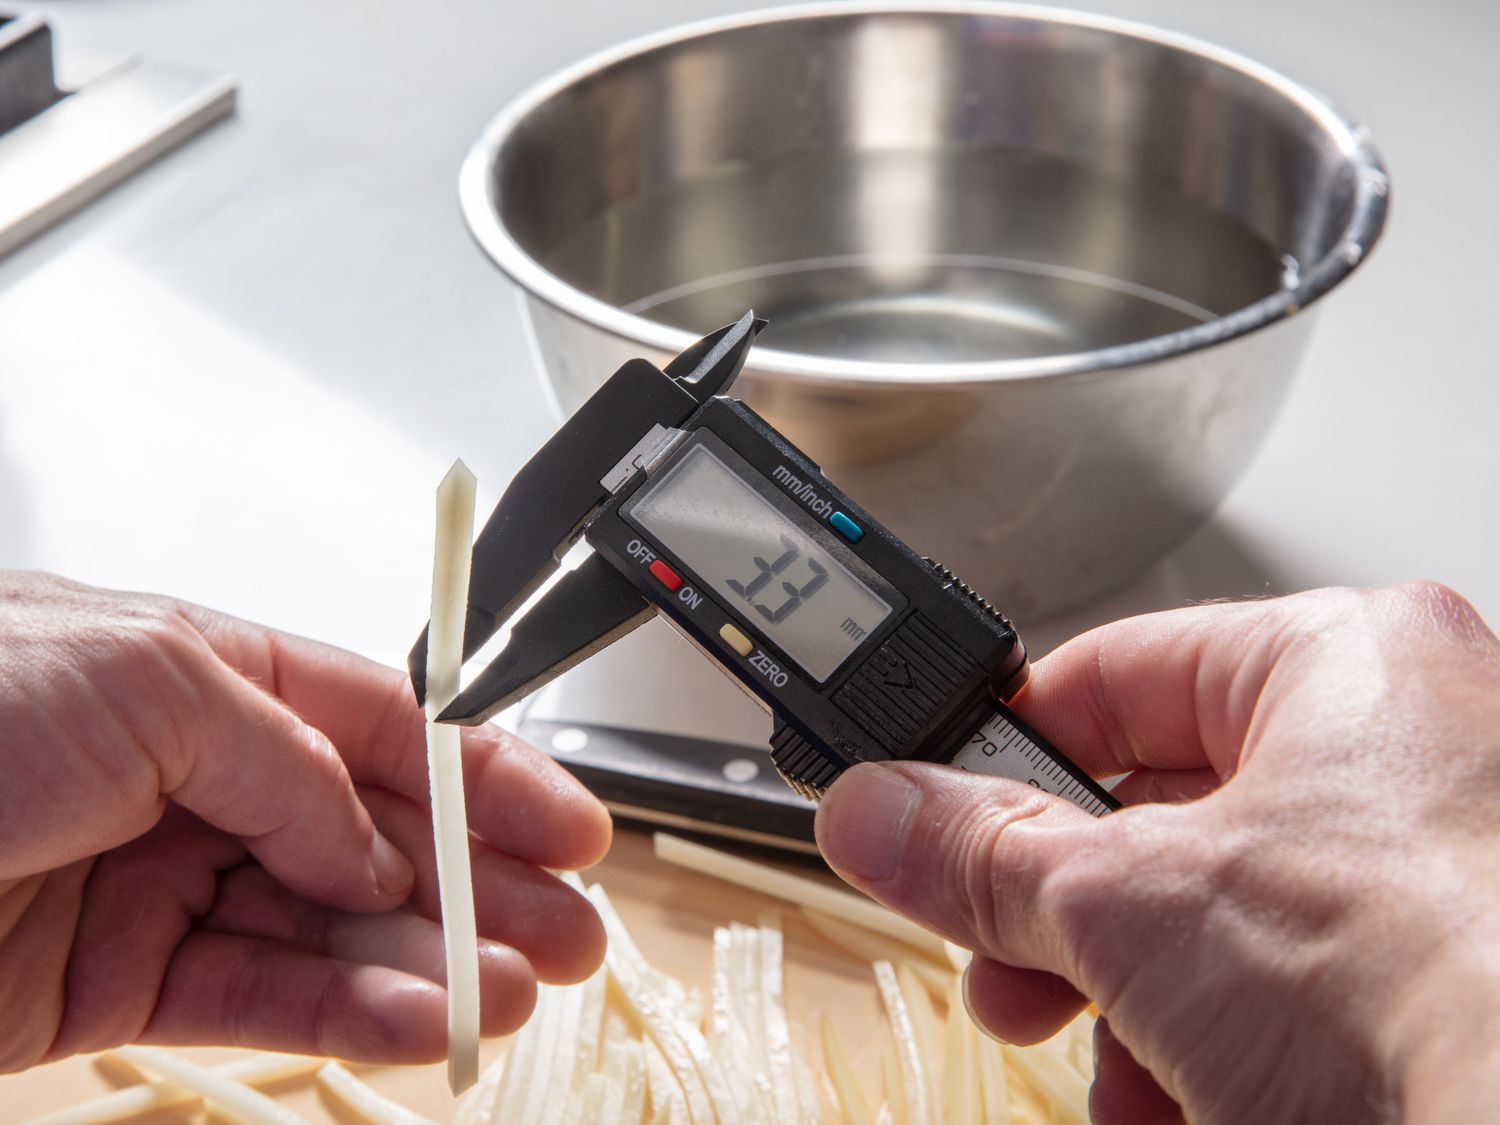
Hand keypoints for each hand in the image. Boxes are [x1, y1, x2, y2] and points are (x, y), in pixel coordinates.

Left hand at [0, 572, 610, 1071]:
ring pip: (331, 930)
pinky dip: (350, 1016)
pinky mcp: (112, 986)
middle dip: (481, 880)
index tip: (568, 825)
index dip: (483, 776)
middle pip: (374, 835)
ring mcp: (156, 884)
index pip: (379, 725)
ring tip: (514, 989)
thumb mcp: (145, 679)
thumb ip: (287, 761)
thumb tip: (373, 845)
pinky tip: (424, 1022)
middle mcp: (191, 777)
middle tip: (572, 929)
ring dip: (432, 962)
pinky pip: (261, 998)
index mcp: (201, 675)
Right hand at [815, 583, 1499, 1123]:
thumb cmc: (1440, 988)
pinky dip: (1223, 1051)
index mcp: (1344, 665)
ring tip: (1122, 1070)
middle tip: (1005, 964)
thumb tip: (881, 813)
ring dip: (1137, 1009)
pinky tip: (1195, 1102)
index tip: (932, 816)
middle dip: (1069, 922)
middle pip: (1161, 816)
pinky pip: (1293, 991)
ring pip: (1219, 921)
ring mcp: (1438, 871)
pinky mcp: (1450, 977)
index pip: (1114, 674)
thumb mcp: (1136, 908)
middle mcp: (1407, 748)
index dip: (1003, 753)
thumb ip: (983, 855)